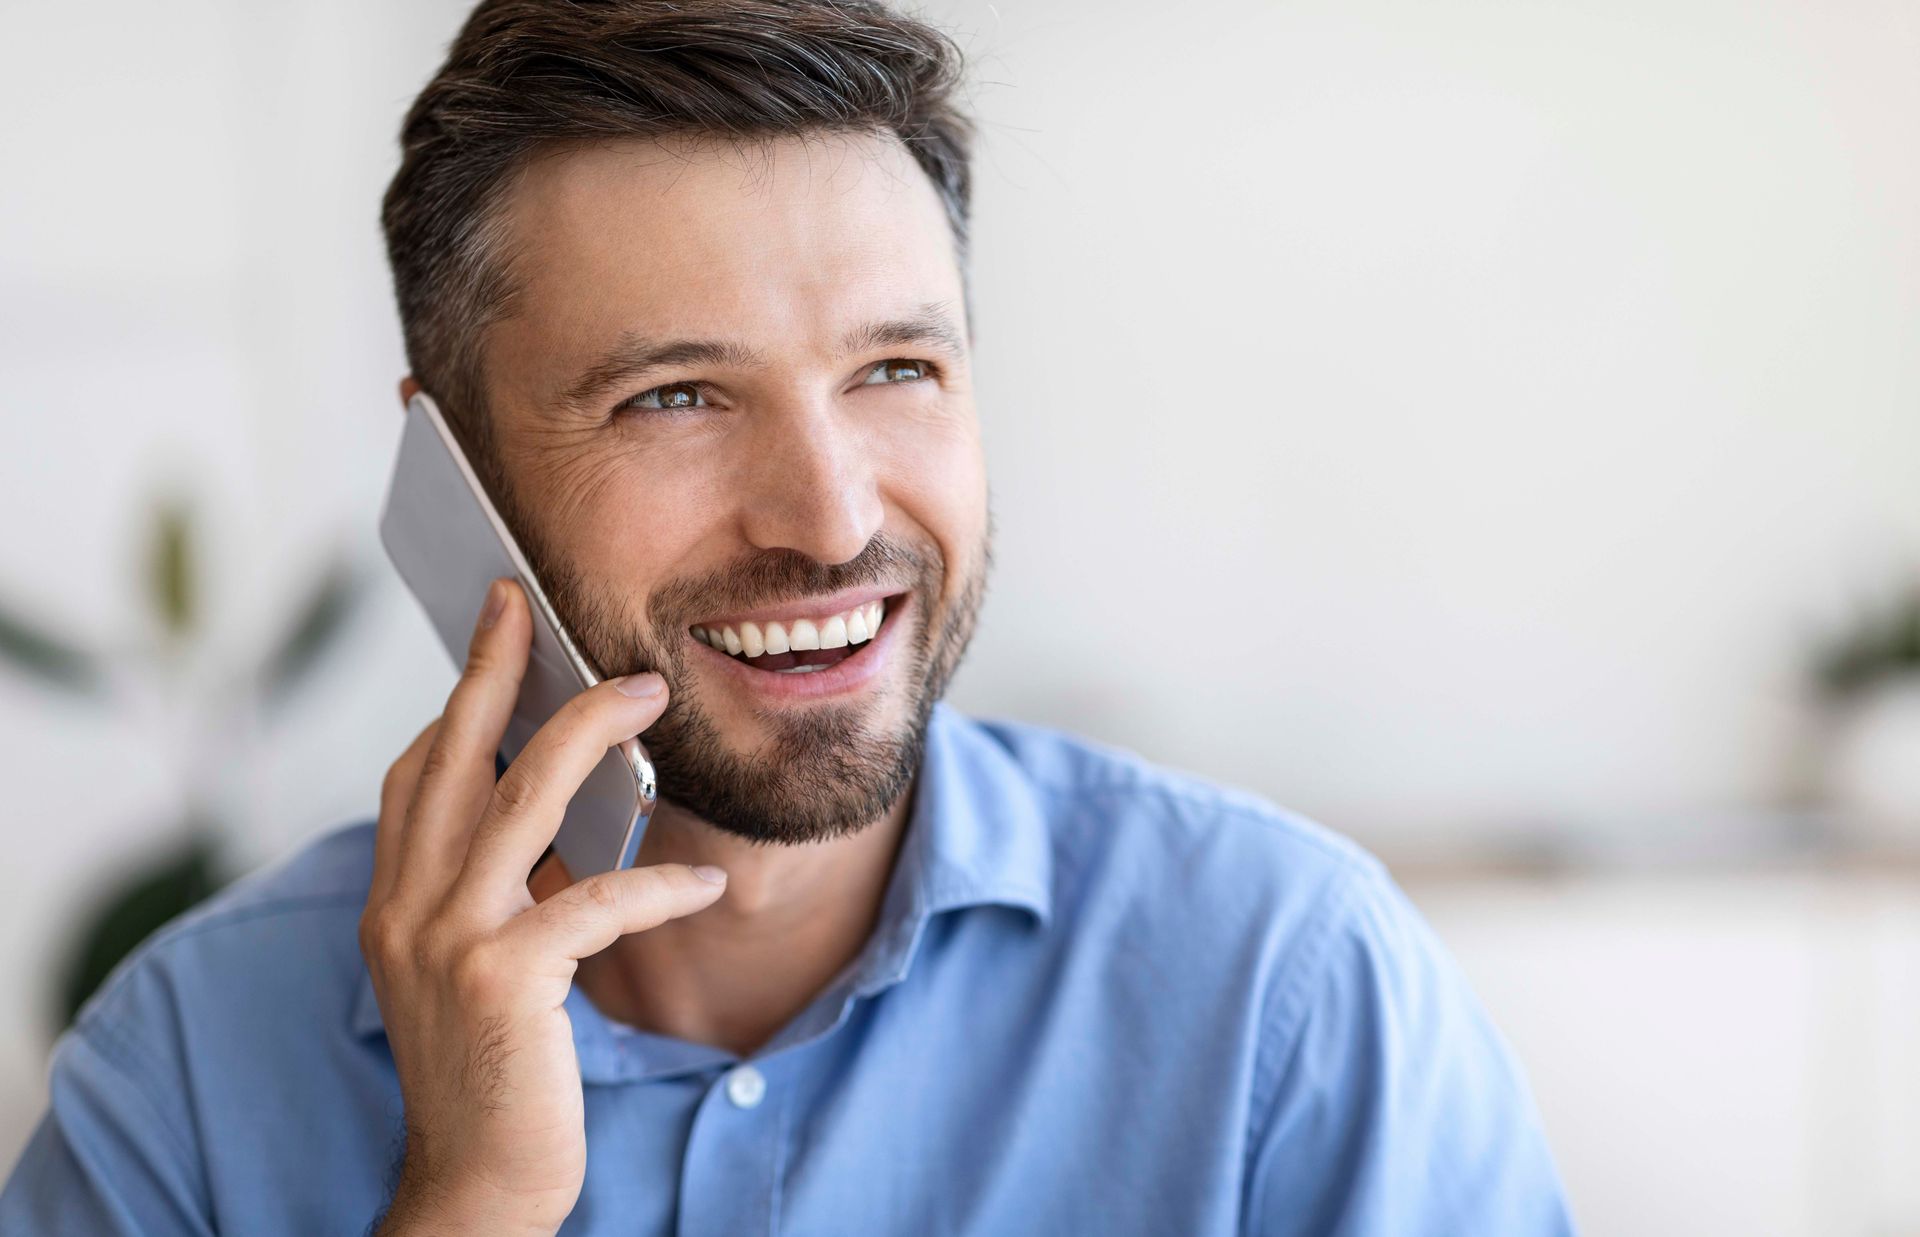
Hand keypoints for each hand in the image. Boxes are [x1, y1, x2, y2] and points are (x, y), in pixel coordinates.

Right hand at [361, 576, 726, 1235]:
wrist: (478, 1182)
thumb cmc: (497, 1066)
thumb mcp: (484, 962)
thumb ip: (506, 887)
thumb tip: (575, 805)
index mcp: (394, 899)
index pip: (416, 775)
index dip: (457, 700)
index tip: (497, 634)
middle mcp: (404, 908)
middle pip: (453, 760)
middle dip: (495, 672)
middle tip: (525, 603)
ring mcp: (444, 942)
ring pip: (517, 802)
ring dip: (586, 737)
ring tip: (645, 692)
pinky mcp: (499, 982)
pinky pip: (592, 904)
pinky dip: (655, 885)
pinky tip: (702, 879)